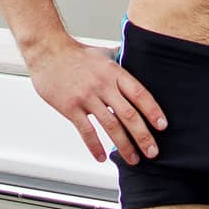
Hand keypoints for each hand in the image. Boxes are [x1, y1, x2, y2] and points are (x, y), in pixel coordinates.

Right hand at [26, 38, 166, 163]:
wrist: (47, 50)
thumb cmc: (74, 52)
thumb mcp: (102, 53)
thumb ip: (119, 60)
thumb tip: (132, 58)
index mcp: (114, 72)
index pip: (140, 93)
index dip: (153, 111)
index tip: (162, 126)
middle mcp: (103, 85)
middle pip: (129, 114)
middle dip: (143, 136)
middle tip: (152, 151)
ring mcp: (86, 97)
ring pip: (110, 126)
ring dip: (124, 145)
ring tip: (132, 158)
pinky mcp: (70, 107)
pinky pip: (86, 131)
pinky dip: (95, 146)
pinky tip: (102, 156)